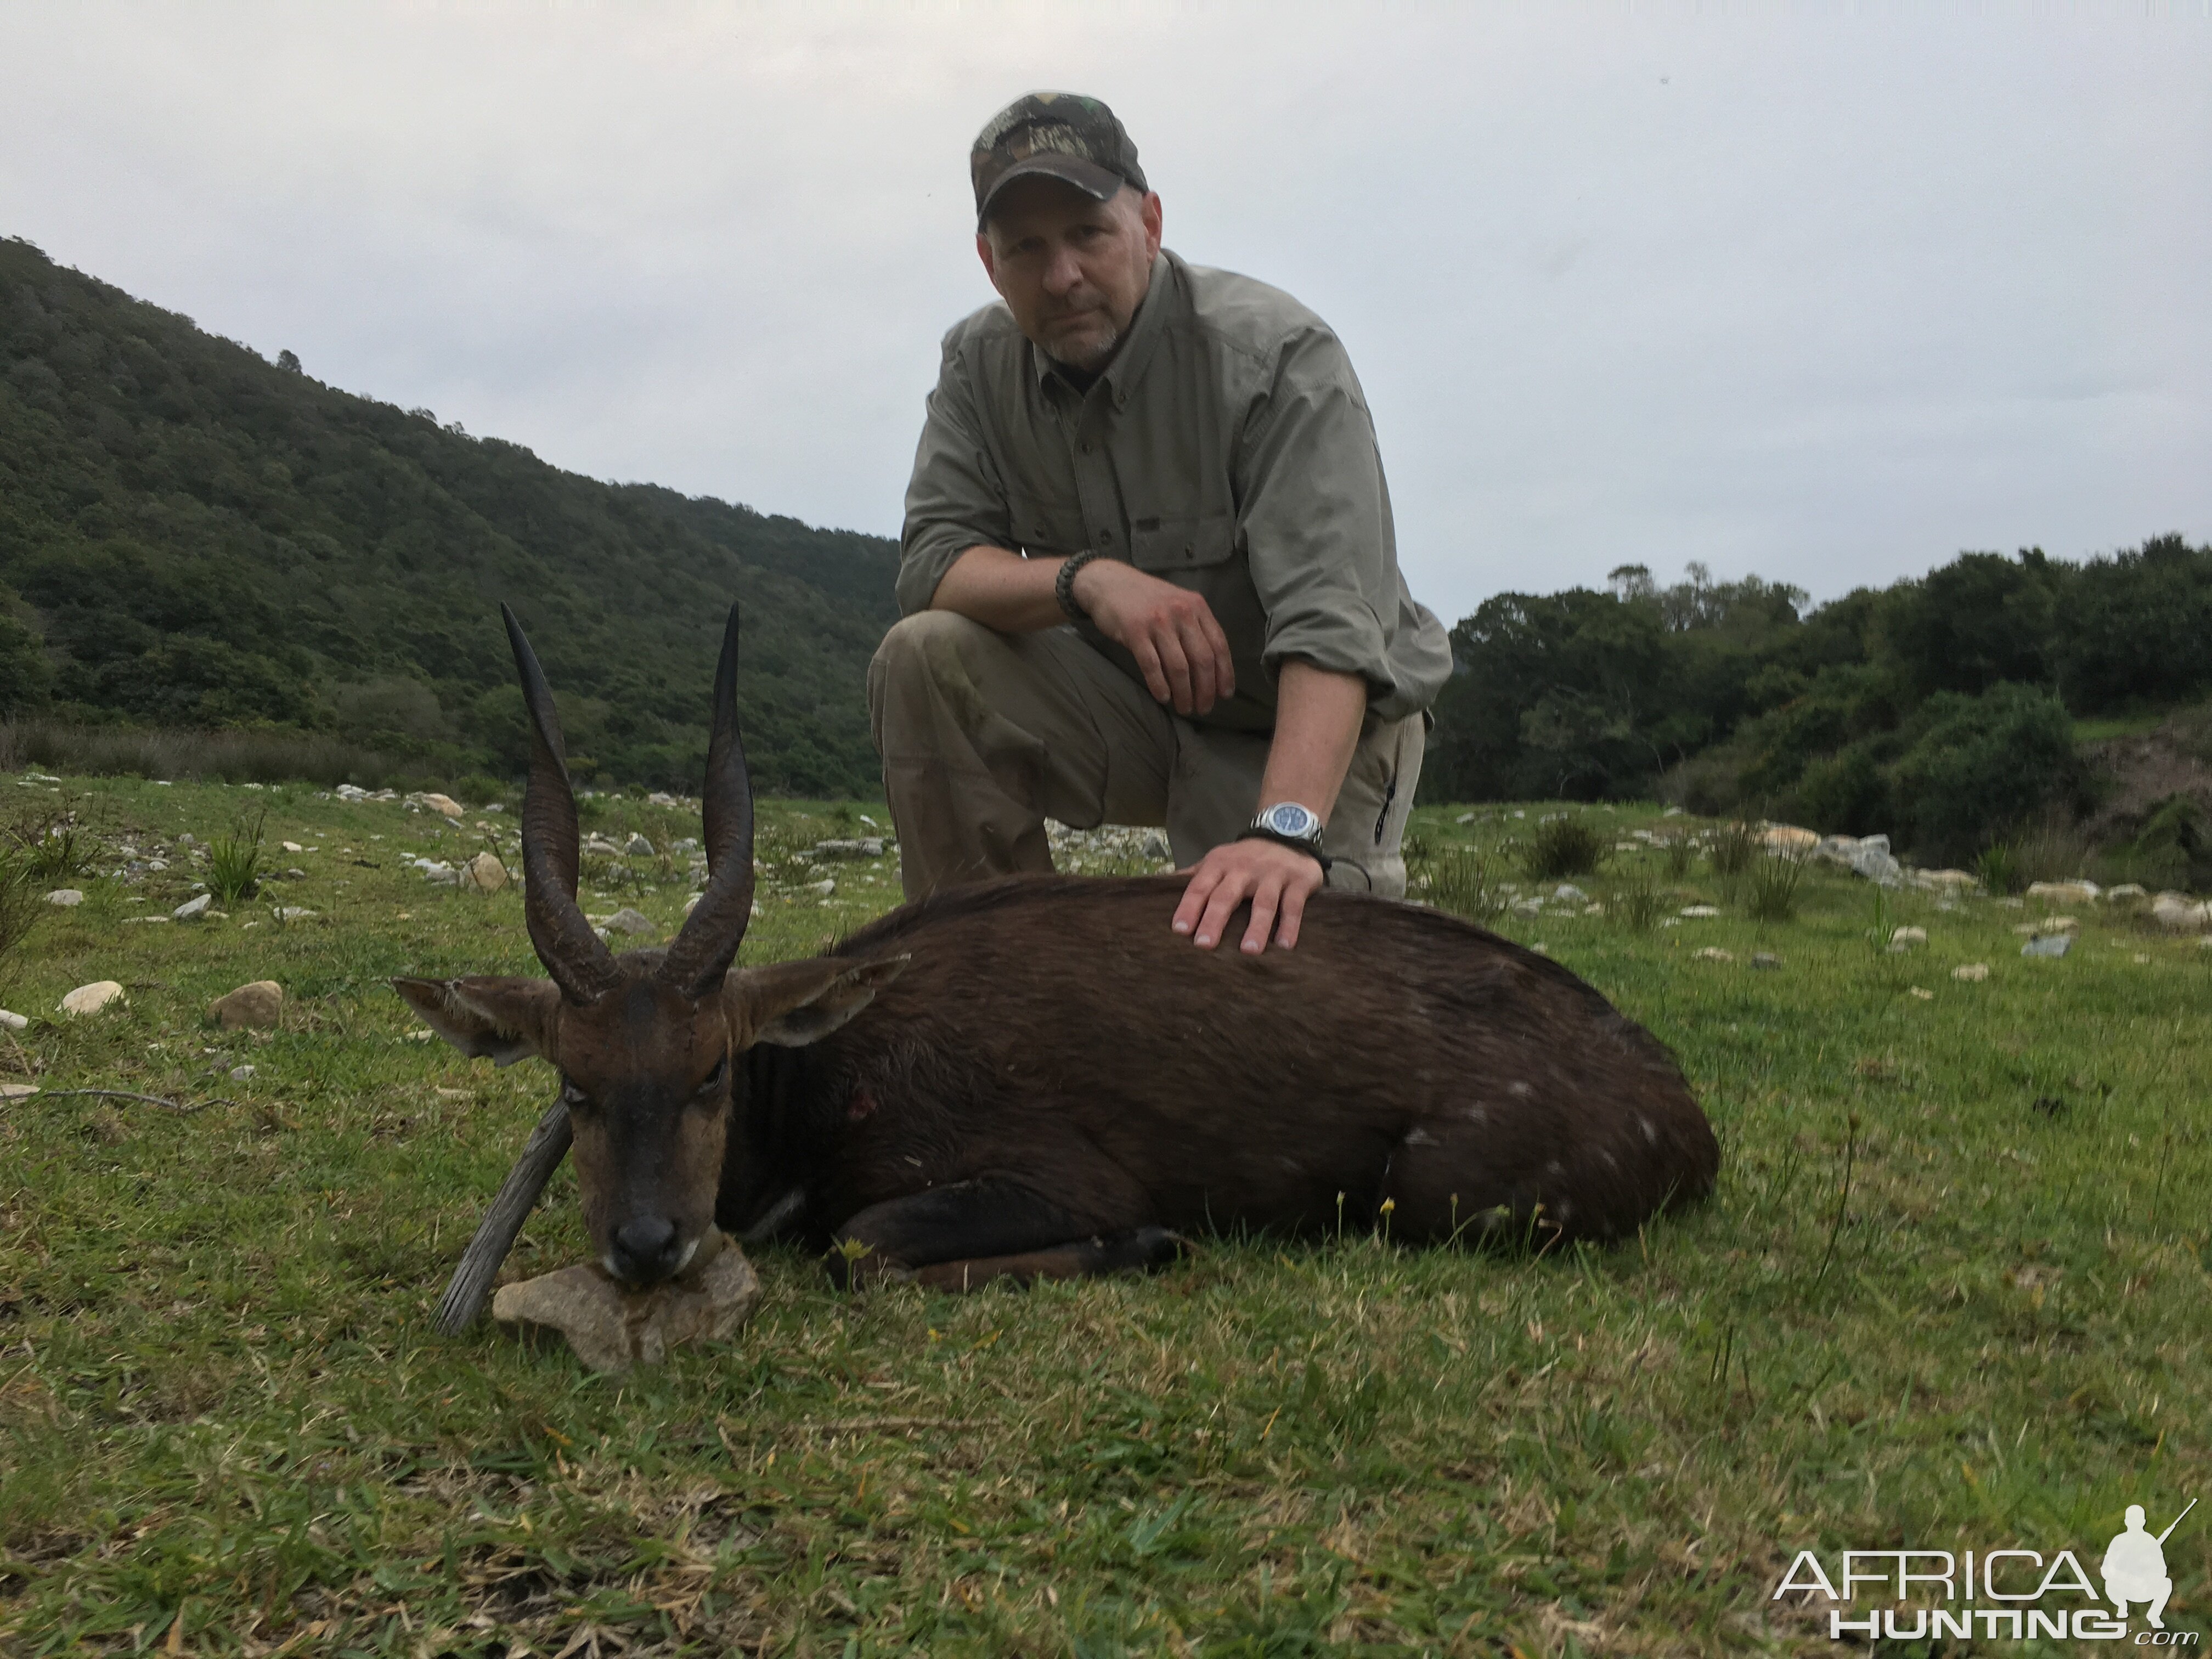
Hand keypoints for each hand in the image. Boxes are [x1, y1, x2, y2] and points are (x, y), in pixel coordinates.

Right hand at [1071, 559, 1235, 714]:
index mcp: (1197, 607)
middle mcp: (1181, 613)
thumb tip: (1212, 667)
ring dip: (1184, 693)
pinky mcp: (1135, 631)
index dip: (1224, 673)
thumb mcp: (1178, 604)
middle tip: (1204, 708)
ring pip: (1179, 667)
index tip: (1225, 694)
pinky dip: (1159, 686)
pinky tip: (1163, 698)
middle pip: (1202, 659)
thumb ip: (1195, 627)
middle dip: (1206, 689)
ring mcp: (1158, 622)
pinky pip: (1152, 666)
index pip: (1219, 645)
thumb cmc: (1146, 599)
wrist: (1109, 583)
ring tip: (1185, 708)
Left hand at [1172, 837, 1324, 953]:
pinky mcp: (1298, 881)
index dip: (1189, 908)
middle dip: (1214, 920)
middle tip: (1204, 945)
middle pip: (1227, 896)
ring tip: (1248, 951)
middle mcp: (1244, 869)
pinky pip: (1293, 905)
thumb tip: (1160, 887)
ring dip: (1256, 927)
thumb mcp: (1218, 860)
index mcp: (1220, 865)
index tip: (1179, 930)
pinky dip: (1290, 925)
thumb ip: (1194, 876)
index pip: (1200, 887)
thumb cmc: (1245, 857)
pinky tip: (1284, 945)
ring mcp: (1272, 875)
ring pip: (1263, 903)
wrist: (1286, 831)